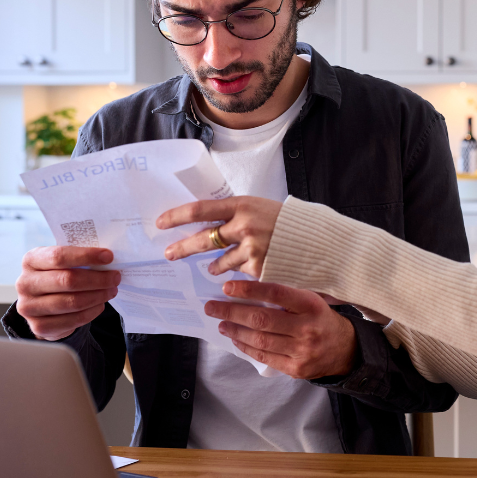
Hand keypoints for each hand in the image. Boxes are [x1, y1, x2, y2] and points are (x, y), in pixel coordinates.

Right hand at [15, 246, 120, 340]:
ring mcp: (29, 307)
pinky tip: (100, 305)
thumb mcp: (62, 263)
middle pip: (68, 280)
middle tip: (115, 277)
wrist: (43, 305)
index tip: (109, 256)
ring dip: (98, 296)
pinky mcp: (39, 326)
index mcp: (30, 260)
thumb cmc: (57, 277)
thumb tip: (107, 258)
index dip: (86, 256)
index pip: (59, 256)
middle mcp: (25, 283)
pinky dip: (92, 312)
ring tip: (111, 290)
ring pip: (73, 302)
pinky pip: (74, 319)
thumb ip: (78, 259)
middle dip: (98, 279)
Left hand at [157, 196, 281, 277]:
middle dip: (183, 248)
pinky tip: (247, 268)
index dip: (177, 216)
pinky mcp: (258, 268)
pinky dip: (239, 271)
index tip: (161, 223)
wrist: (315, 239)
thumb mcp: (258, 207)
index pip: (200, 210)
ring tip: (211, 268)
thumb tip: (206, 223)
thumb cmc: (285, 221)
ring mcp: (251, 249)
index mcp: (241, 205)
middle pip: (203, 239)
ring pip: (220, 261)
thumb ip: (234, 214)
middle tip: (169, 254)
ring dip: (214, 266)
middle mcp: (244, 226)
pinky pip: (239, 272)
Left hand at [205, 280, 356, 379]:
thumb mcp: (312, 301)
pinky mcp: (296, 369)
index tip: (227, 287)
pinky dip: (246, 347)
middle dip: (232, 312)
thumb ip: (287, 296)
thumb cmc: (322, 319)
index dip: (249, 290)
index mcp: (311, 305)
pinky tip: (236, 339)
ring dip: (235, 331)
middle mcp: (307, 328)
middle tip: (212, 307)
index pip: (275, 295)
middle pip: (262, 320)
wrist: (346, 350)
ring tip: (221, 323)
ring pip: (260, 340)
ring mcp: (302, 351)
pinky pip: (264, 357)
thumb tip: (248, 289)